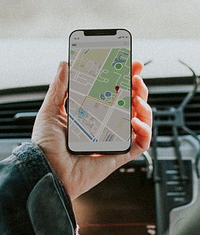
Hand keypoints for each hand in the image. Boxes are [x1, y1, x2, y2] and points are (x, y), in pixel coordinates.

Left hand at [32, 61, 151, 199]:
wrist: (46, 169)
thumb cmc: (47, 144)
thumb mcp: (51, 110)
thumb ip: (59, 87)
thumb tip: (64, 64)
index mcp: (93, 112)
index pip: (114, 92)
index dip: (125, 79)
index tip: (131, 66)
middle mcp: (106, 124)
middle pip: (131, 103)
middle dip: (138, 88)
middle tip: (136, 78)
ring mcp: (114, 138)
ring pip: (140, 120)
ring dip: (144, 106)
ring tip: (138, 98)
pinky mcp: (119, 154)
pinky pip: (141, 143)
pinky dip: (145, 131)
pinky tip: (135, 122)